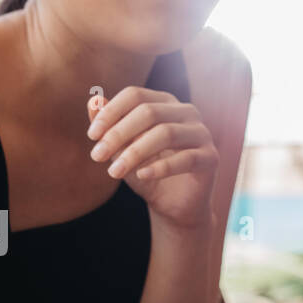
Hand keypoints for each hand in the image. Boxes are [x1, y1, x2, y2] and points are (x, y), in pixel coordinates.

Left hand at [87, 86, 218, 231]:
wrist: (174, 206)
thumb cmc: (147, 173)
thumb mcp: (122, 150)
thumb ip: (108, 127)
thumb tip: (94, 101)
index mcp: (165, 103)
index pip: (136, 95)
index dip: (111, 113)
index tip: (91, 136)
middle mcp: (187, 112)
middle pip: (149, 112)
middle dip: (119, 134)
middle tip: (97, 156)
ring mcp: (202, 133)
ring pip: (166, 133)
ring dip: (135, 152)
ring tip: (115, 171)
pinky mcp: (211, 158)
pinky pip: (185, 158)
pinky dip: (160, 167)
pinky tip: (141, 176)